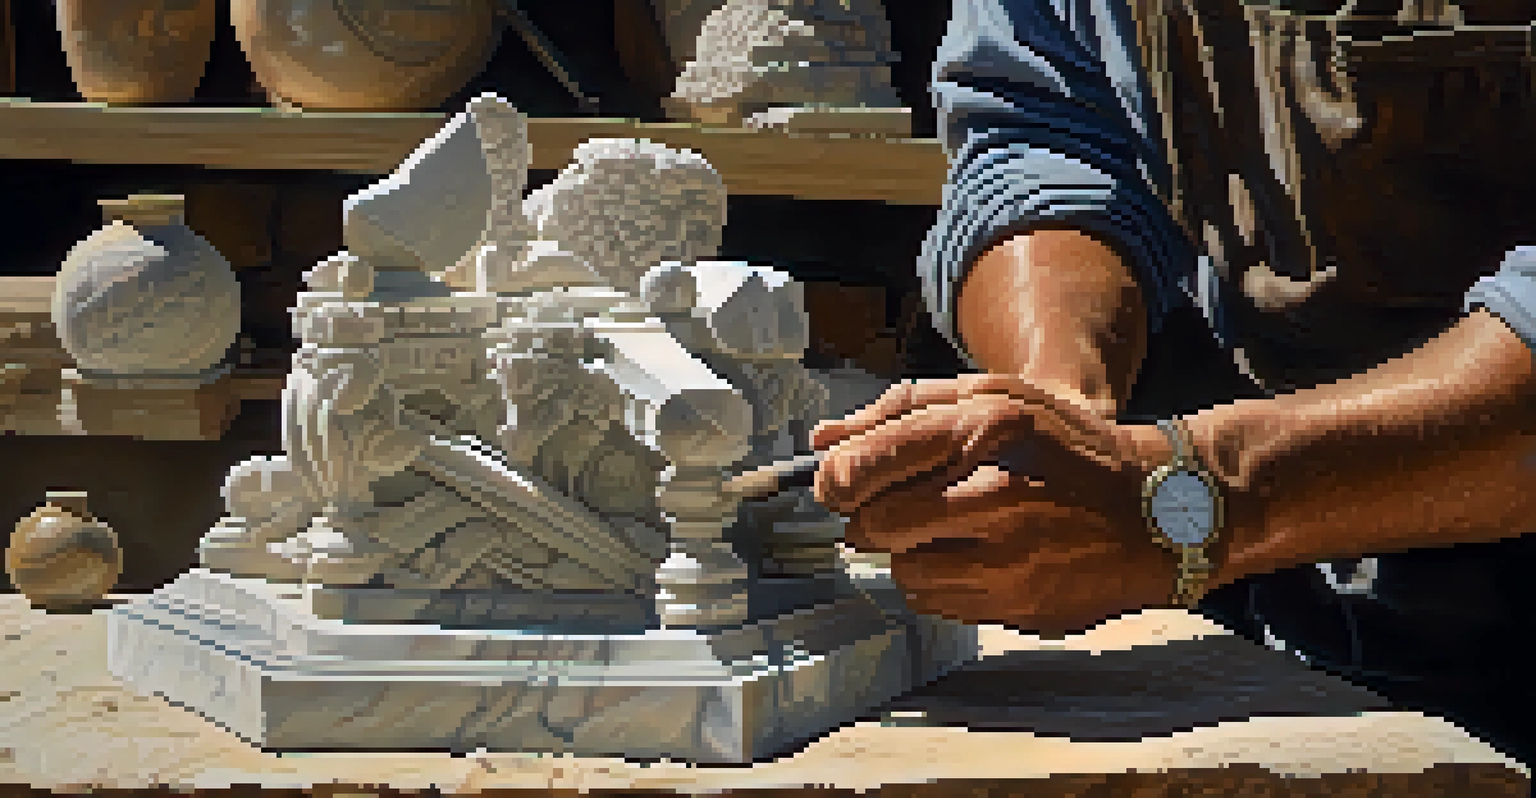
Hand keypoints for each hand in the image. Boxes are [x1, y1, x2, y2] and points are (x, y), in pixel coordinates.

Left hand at [810, 373, 1179, 635]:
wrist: (1164, 511)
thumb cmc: (1070, 446)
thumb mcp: (998, 396)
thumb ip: (906, 410)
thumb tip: (822, 440)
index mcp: (989, 431)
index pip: (869, 464)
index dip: (836, 478)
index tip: (837, 483)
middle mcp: (997, 497)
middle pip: (874, 527)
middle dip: (872, 518)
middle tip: (897, 506)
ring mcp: (1012, 561)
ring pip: (904, 573)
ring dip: (910, 554)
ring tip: (950, 531)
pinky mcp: (1021, 608)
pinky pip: (941, 606)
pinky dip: (943, 584)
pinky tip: (978, 558)